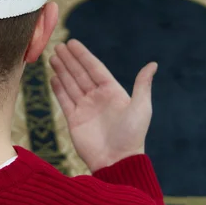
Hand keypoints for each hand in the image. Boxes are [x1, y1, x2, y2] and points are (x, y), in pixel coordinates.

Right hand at [49, 39, 157, 172]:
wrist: (116, 161)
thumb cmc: (132, 135)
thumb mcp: (141, 108)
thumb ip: (142, 85)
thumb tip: (153, 64)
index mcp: (112, 92)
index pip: (95, 68)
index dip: (83, 55)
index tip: (72, 43)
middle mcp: (97, 97)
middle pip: (80, 74)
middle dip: (69, 60)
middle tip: (58, 46)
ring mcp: (85, 108)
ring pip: (70, 84)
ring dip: (61, 70)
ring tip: (52, 57)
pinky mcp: (74, 119)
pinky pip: (64, 100)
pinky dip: (58, 88)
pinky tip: (53, 77)